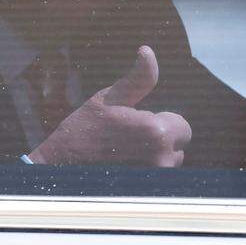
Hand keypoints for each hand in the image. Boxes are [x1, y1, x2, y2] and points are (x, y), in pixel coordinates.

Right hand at [29, 46, 191, 166]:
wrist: (62, 166)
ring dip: (154, 157)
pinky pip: (159, 179)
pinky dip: (147, 173)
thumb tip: (148, 51)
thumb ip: (139, 77)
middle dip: (160, 140)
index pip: (183, 126)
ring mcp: (155, 180)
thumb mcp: (111, 97)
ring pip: (169, 164)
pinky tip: (123, 168)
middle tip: (128, 139)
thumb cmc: (85, 128)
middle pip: (179, 146)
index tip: (135, 123)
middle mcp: (162, 159)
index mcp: (156, 131)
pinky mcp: (147, 194)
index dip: (160, 121)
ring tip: (123, 153)